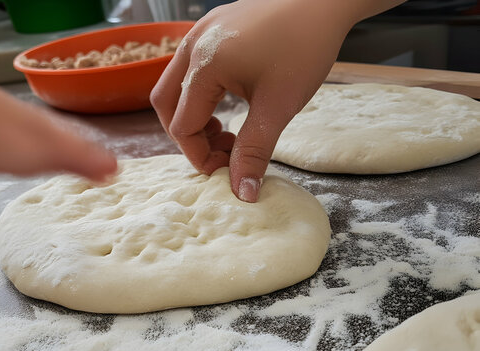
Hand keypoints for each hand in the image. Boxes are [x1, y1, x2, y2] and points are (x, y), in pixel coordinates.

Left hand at [0, 0, 115, 180]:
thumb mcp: (39, 149)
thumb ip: (76, 158)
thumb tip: (116, 169)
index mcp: (44, 130)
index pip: (82, 147)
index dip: (98, 162)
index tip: (116, 177)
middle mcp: (24, 127)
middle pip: (59, 144)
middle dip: (78, 159)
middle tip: (97, 177)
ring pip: (31, 146)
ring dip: (48, 159)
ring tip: (62, 174)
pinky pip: (2, 150)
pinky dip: (14, 160)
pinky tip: (10, 167)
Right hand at [151, 0, 402, 201]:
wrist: (324, 0)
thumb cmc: (305, 46)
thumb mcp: (279, 105)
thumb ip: (254, 150)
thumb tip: (242, 192)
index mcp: (203, 65)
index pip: (182, 125)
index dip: (201, 155)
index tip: (227, 169)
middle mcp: (192, 45)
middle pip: (166, 104)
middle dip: (188, 135)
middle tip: (221, 150)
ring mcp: (199, 32)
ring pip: (175, 84)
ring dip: (194, 114)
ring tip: (227, 129)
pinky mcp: (211, 27)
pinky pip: (190, 66)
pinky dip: (200, 92)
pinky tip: (230, 99)